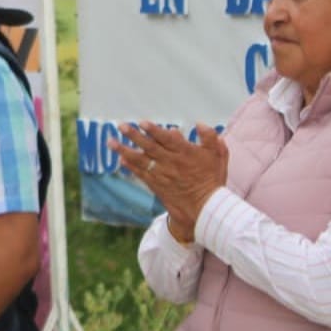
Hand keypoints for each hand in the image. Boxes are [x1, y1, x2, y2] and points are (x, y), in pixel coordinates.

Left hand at [107, 121, 228, 240]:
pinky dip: (130, 166)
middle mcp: (171, 163)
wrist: (205, 208)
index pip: (167, 139)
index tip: (142, 123)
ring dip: (124, 150)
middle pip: (149, 146)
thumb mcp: (219, 155)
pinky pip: (141, 174)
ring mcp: (162, 174)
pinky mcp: (157, 185)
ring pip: (140, 160)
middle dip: (134, 135)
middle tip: (121, 125)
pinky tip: (121, 159)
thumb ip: (210, 137)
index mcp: (185, 153)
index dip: (154, 130)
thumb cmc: (213, 180)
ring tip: (111, 141)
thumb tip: (199, 124)